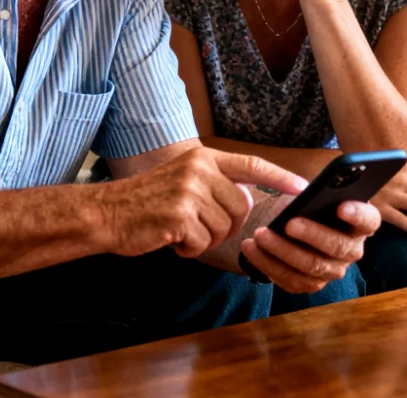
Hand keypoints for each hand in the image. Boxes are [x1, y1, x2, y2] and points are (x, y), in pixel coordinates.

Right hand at [94, 147, 306, 258]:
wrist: (105, 213)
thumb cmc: (145, 201)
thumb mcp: (182, 178)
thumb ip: (214, 183)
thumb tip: (248, 198)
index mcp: (202, 158)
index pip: (251, 165)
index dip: (279, 177)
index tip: (301, 187)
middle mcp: (198, 169)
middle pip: (242, 206)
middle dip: (227, 225)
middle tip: (199, 227)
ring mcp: (188, 191)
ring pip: (224, 227)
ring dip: (205, 238)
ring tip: (179, 230)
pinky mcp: (179, 215)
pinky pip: (203, 243)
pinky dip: (189, 249)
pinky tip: (170, 238)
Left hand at [241, 199, 380, 293]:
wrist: (295, 227)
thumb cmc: (309, 205)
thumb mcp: (315, 194)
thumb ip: (317, 193)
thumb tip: (303, 191)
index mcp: (362, 223)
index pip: (369, 220)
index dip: (357, 214)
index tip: (341, 206)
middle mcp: (352, 250)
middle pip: (337, 246)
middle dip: (312, 234)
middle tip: (288, 223)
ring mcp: (333, 270)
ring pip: (312, 266)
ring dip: (282, 251)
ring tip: (260, 234)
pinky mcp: (311, 284)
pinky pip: (291, 280)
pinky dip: (268, 265)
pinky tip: (251, 250)